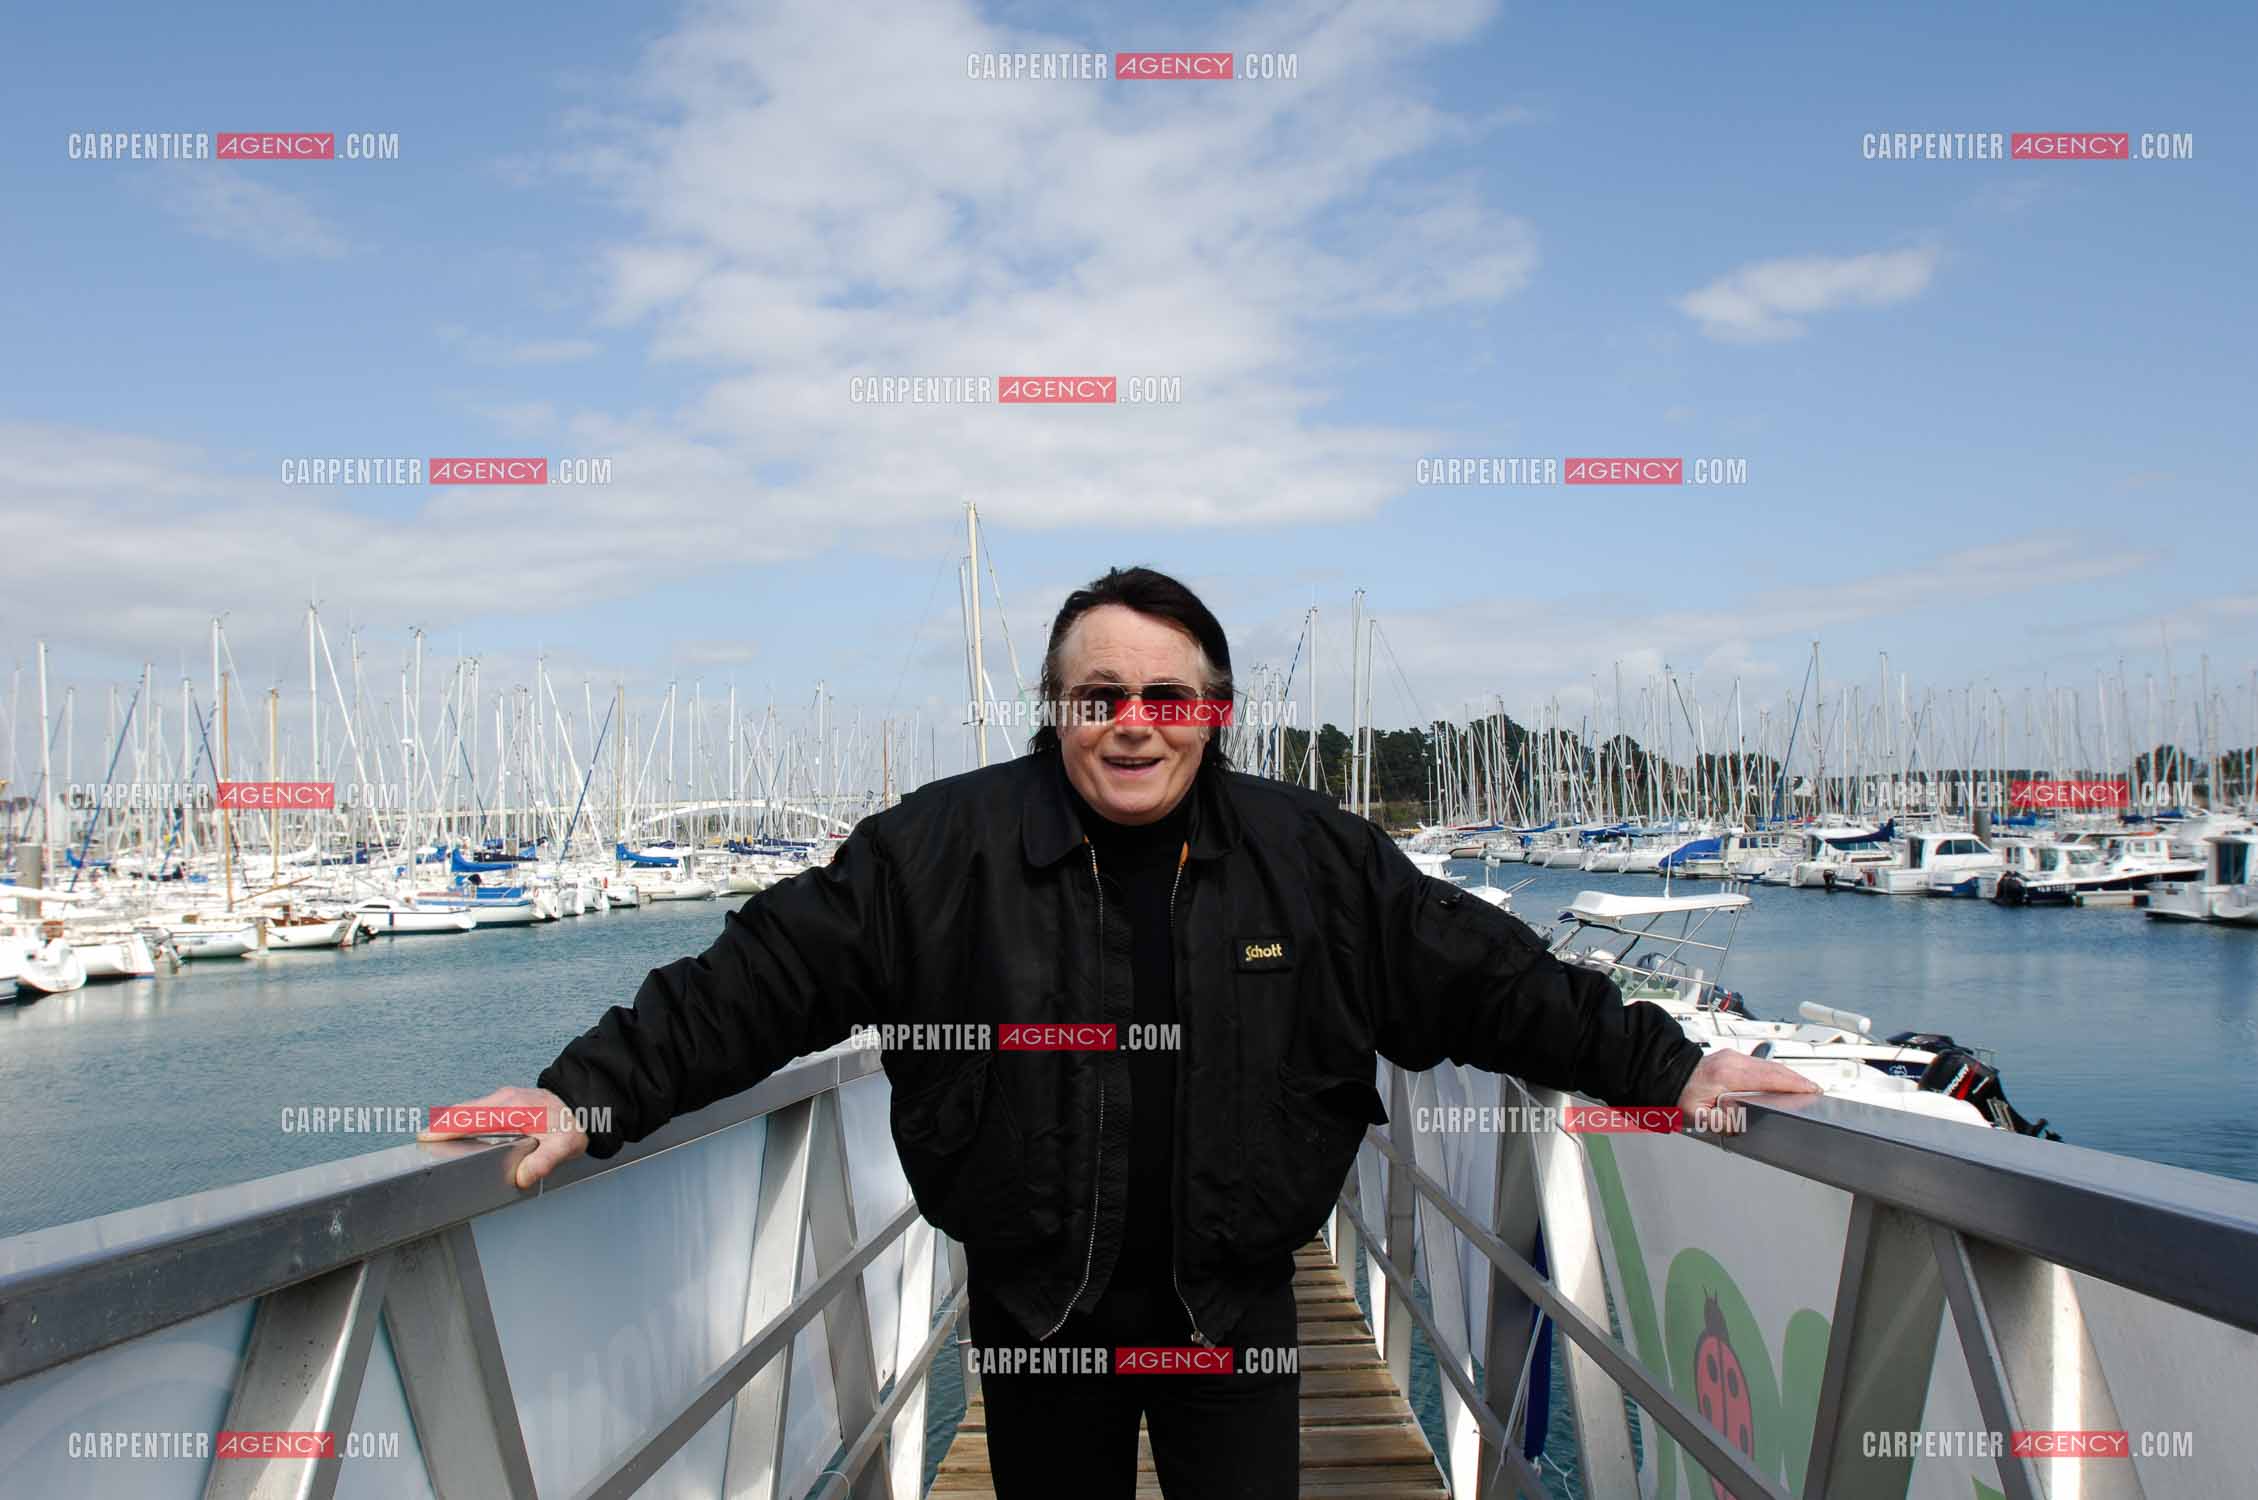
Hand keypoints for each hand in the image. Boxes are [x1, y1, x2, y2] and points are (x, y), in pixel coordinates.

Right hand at [418, 1085, 588, 1189]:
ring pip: (468, 1109)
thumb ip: (544, 1161)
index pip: (472, 1117)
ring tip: (429, 1140)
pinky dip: (460, 1119)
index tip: (426, 1136)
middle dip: (440, 1125)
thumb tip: (522, 1177)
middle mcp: (504, 1099)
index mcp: (514, 1108)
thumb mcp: (564, 1146)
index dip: (448, 1127)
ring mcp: (503, 1098)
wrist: (585, 1105)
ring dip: (449, 1122)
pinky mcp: (505, 1101)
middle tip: (419, 1142)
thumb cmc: (574, 1125)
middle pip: (463, 1111)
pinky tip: (453, 1133)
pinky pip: (476, 1110)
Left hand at [1674, 1049, 1821, 1134]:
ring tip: (1802, 1087)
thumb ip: (1720, 1122)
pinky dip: (1774, 1072)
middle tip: (1814, 1090)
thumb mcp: (1697, 1115)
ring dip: (1786, 1075)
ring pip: (1767, 1065)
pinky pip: (1759, 1064)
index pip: (1769, 1077)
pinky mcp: (1730, 1058)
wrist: (1665, 1073)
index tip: (1810, 1089)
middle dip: (1796, 1079)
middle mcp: (1732, 1061)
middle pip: (1774, 1069)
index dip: (1793, 1083)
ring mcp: (1731, 1057)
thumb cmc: (1678, 1094)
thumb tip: (1740, 1125)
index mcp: (1727, 1075)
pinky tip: (1780, 1081)